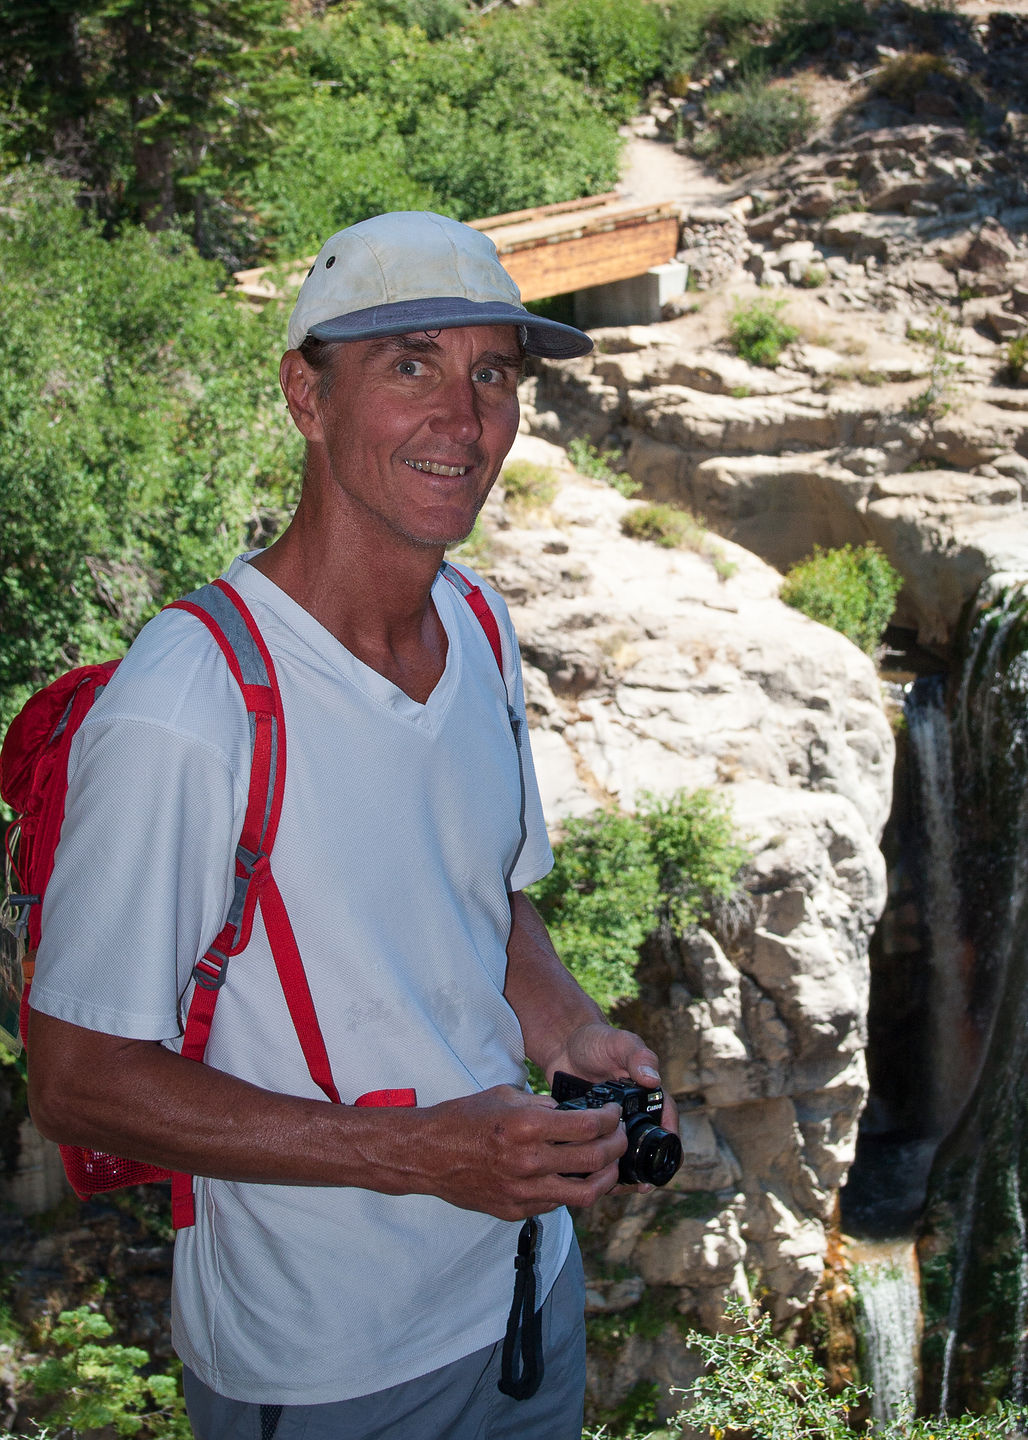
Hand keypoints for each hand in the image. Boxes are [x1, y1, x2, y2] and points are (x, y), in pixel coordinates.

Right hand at [414, 1084, 628, 1220]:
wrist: (428, 1155)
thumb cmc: (464, 1119)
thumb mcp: (504, 1096)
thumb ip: (541, 1104)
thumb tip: (571, 1112)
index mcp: (527, 1126)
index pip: (589, 1126)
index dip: (610, 1119)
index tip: (614, 1114)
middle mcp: (529, 1161)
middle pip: (595, 1159)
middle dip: (616, 1145)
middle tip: (618, 1136)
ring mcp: (523, 1191)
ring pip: (585, 1193)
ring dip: (605, 1177)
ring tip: (609, 1164)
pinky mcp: (516, 1210)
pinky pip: (557, 1204)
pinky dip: (572, 1190)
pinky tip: (574, 1176)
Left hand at [546, 1022, 679, 1193]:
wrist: (564, 1044)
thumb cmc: (596, 1040)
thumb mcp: (619, 1042)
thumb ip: (638, 1056)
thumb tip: (653, 1079)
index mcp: (650, 1094)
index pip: (668, 1124)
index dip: (671, 1148)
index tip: (663, 1167)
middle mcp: (637, 1112)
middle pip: (649, 1147)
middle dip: (645, 1169)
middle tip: (637, 1186)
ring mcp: (615, 1123)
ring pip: (626, 1155)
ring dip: (622, 1172)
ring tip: (613, 1186)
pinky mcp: (594, 1130)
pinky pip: (601, 1153)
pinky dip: (599, 1166)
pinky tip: (590, 1177)